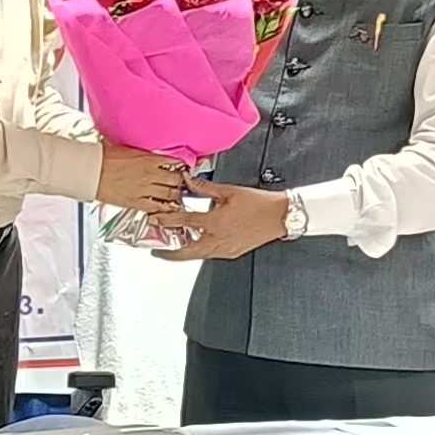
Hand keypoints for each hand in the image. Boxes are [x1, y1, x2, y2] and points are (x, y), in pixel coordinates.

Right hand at [94, 145, 187, 213]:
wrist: (90, 170)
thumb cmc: (104, 157)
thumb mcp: (128, 149)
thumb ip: (143, 153)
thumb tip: (150, 154)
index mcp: (149, 158)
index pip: (175, 162)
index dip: (181, 166)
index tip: (183, 168)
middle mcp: (151, 174)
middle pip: (176, 180)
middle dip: (180, 182)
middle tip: (181, 184)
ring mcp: (145, 189)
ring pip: (170, 194)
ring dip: (175, 195)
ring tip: (175, 195)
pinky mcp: (136, 202)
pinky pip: (156, 207)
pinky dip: (164, 208)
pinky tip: (166, 208)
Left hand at [154, 181, 288, 261]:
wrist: (279, 216)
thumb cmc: (258, 203)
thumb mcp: (228, 191)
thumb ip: (204, 188)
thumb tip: (188, 180)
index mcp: (215, 222)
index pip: (184, 222)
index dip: (167, 221)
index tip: (155, 220)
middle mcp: (218, 239)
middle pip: (186, 251)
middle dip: (169, 253)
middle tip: (157, 251)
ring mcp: (225, 249)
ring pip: (198, 254)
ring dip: (184, 251)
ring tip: (174, 247)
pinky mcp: (232, 253)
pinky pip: (210, 254)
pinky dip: (200, 250)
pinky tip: (196, 243)